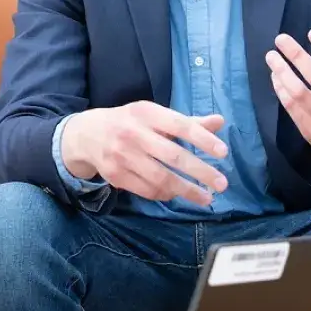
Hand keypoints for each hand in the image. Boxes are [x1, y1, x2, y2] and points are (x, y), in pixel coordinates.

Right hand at [59, 102, 230, 205]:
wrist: (87, 134)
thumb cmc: (130, 122)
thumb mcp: (155, 115)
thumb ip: (188, 122)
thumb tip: (220, 122)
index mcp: (146, 113)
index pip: (180, 125)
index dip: (202, 139)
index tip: (223, 152)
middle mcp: (133, 133)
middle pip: (173, 156)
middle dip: (200, 172)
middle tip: (222, 183)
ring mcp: (122, 156)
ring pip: (161, 178)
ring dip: (187, 190)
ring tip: (207, 197)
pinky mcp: (115, 175)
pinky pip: (147, 190)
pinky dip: (166, 194)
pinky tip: (178, 194)